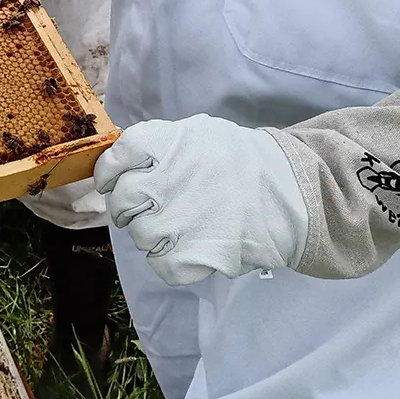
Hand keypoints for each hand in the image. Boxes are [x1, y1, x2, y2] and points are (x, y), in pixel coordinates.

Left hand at [94, 115, 308, 286]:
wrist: (291, 192)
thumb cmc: (241, 160)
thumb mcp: (197, 133)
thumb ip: (159, 144)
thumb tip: (122, 160)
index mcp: (166, 142)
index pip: (117, 156)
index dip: (108, 171)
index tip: (110, 181)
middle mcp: (166, 178)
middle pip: (122, 199)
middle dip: (126, 206)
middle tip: (142, 209)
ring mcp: (180, 218)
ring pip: (139, 235)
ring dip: (149, 234)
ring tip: (172, 228)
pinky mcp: (197, 254)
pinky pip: (160, 265)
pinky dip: (166, 261)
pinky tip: (183, 249)